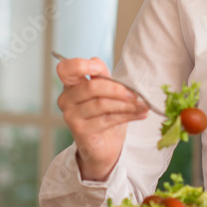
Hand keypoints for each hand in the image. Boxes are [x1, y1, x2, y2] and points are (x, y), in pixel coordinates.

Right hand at [56, 56, 148, 181]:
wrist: (103, 144)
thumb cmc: (104, 113)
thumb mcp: (105, 91)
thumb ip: (101, 76)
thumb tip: (97, 62)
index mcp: (70, 85)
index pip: (65, 69)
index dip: (81, 65)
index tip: (99, 69)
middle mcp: (66, 99)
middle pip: (91, 87)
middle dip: (117, 89)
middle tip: (135, 94)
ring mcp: (71, 116)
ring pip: (102, 104)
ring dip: (126, 104)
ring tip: (142, 105)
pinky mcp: (80, 130)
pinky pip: (107, 119)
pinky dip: (128, 115)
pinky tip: (140, 114)